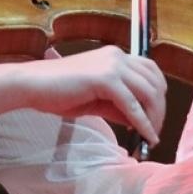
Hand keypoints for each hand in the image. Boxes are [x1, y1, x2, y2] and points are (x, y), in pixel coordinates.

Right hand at [0, 46, 166, 145]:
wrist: (32, 85)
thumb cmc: (58, 92)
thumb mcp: (95, 99)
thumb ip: (118, 106)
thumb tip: (138, 121)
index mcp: (115, 56)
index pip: (151, 71)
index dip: (158, 94)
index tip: (157, 115)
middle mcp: (118, 56)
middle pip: (155, 82)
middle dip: (160, 109)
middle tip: (156, 131)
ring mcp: (113, 65)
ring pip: (148, 93)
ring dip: (154, 117)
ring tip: (151, 136)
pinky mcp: (106, 79)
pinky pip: (132, 104)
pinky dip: (142, 123)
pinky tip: (145, 136)